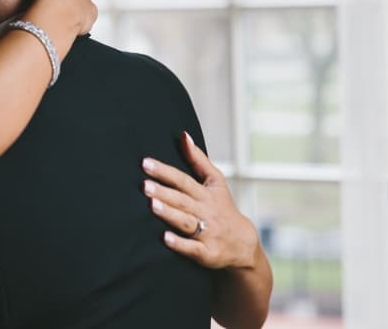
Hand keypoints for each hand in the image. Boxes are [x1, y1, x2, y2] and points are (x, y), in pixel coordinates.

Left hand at [142, 131, 259, 270]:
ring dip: (170, 214)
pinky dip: (180, 244)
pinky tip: (165, 238)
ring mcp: (207, 232)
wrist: (243, 244)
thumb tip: (183, 135)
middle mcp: (206, 211)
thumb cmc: (223, 207)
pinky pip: (193, 248)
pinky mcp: (207, 253)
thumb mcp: (215, 182)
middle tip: (144, 185)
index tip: (145, 163)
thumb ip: (198, 159)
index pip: (183, 180)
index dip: (164, 172)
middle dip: (164, 192)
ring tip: (152, 205)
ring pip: (186, 222)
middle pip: (183, 200)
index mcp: (205, 193)